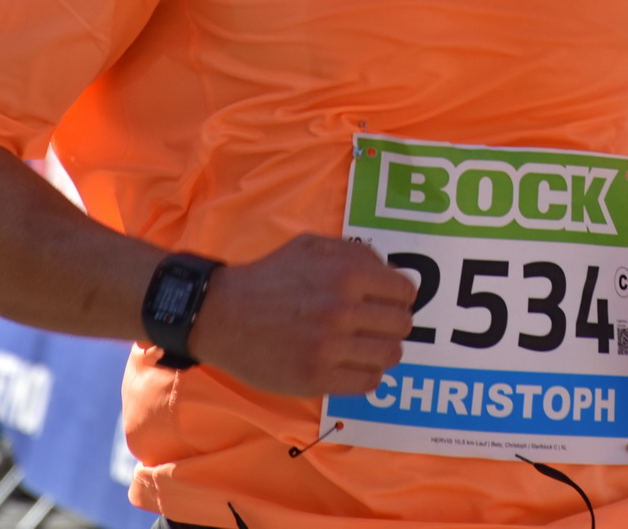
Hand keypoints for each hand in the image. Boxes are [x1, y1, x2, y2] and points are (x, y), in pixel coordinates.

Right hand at [188, 233, 416, 396]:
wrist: (222, 314)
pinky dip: (366, 375)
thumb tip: (391, 272)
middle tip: (375, 326)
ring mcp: (330, 346)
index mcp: (347, 273)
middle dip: (393, 324)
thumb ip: (355, 253)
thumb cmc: (270, 276)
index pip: (405, 292)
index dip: (399, 297)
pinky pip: (368, 382)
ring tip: (366, 347)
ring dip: (383, 351)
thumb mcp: (312, 246)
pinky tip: (352, 365)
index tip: (386, 303)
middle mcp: (343, 309)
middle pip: (403, 325)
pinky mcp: (316, 377)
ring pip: (390, 355)